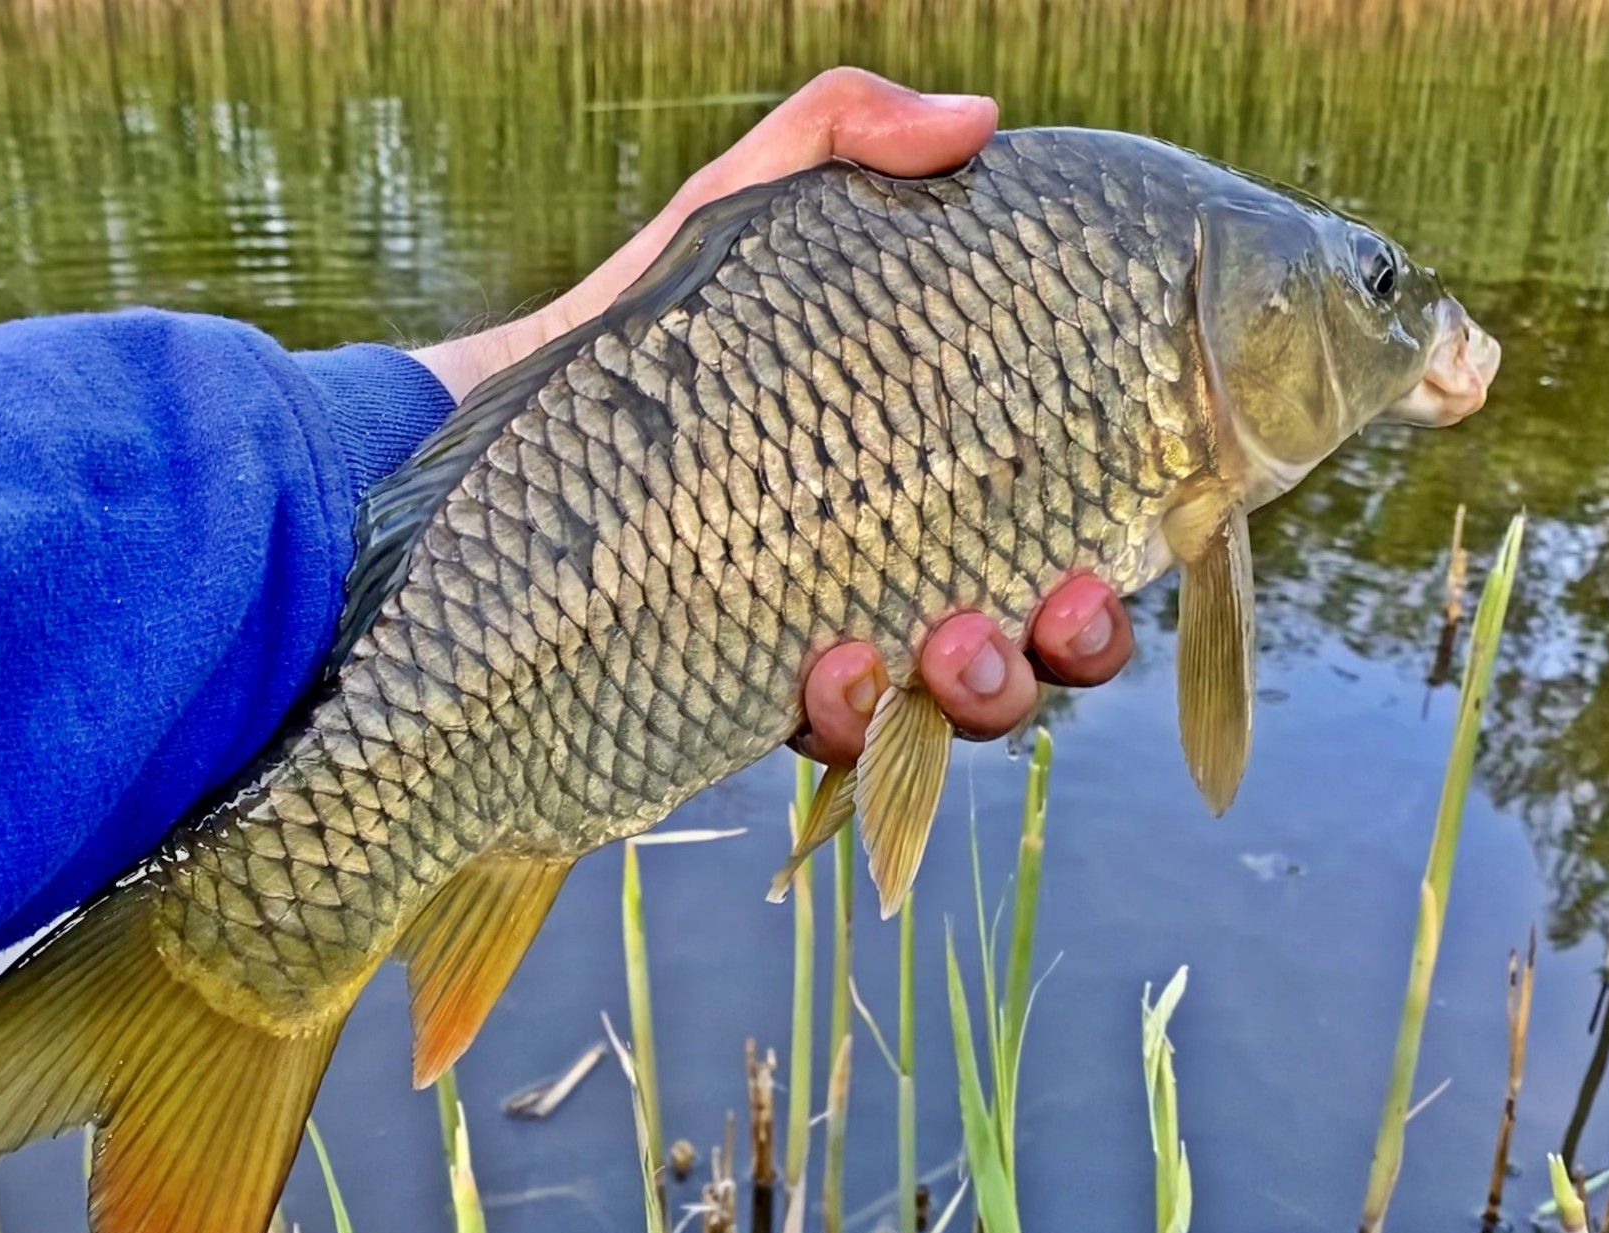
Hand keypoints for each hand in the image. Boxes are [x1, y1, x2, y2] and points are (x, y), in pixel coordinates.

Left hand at [413, 69, 1133, 763]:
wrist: (507, 429)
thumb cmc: (649, 324)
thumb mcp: (741, 211)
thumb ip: (843, 141)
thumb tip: (975, 115)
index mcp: (929, 485)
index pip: (1052, 547)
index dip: (1096, 581)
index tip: (1101, 560)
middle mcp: (896, 577)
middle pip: (1026, 651)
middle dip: (1063, 653)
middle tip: (1049, 610)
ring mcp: (822, 644)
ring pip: (941, 713)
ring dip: (975, 696)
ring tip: (947, 647)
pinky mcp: (743, 694)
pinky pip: (826, 740)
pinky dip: (845, 720)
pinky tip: (828, 671)